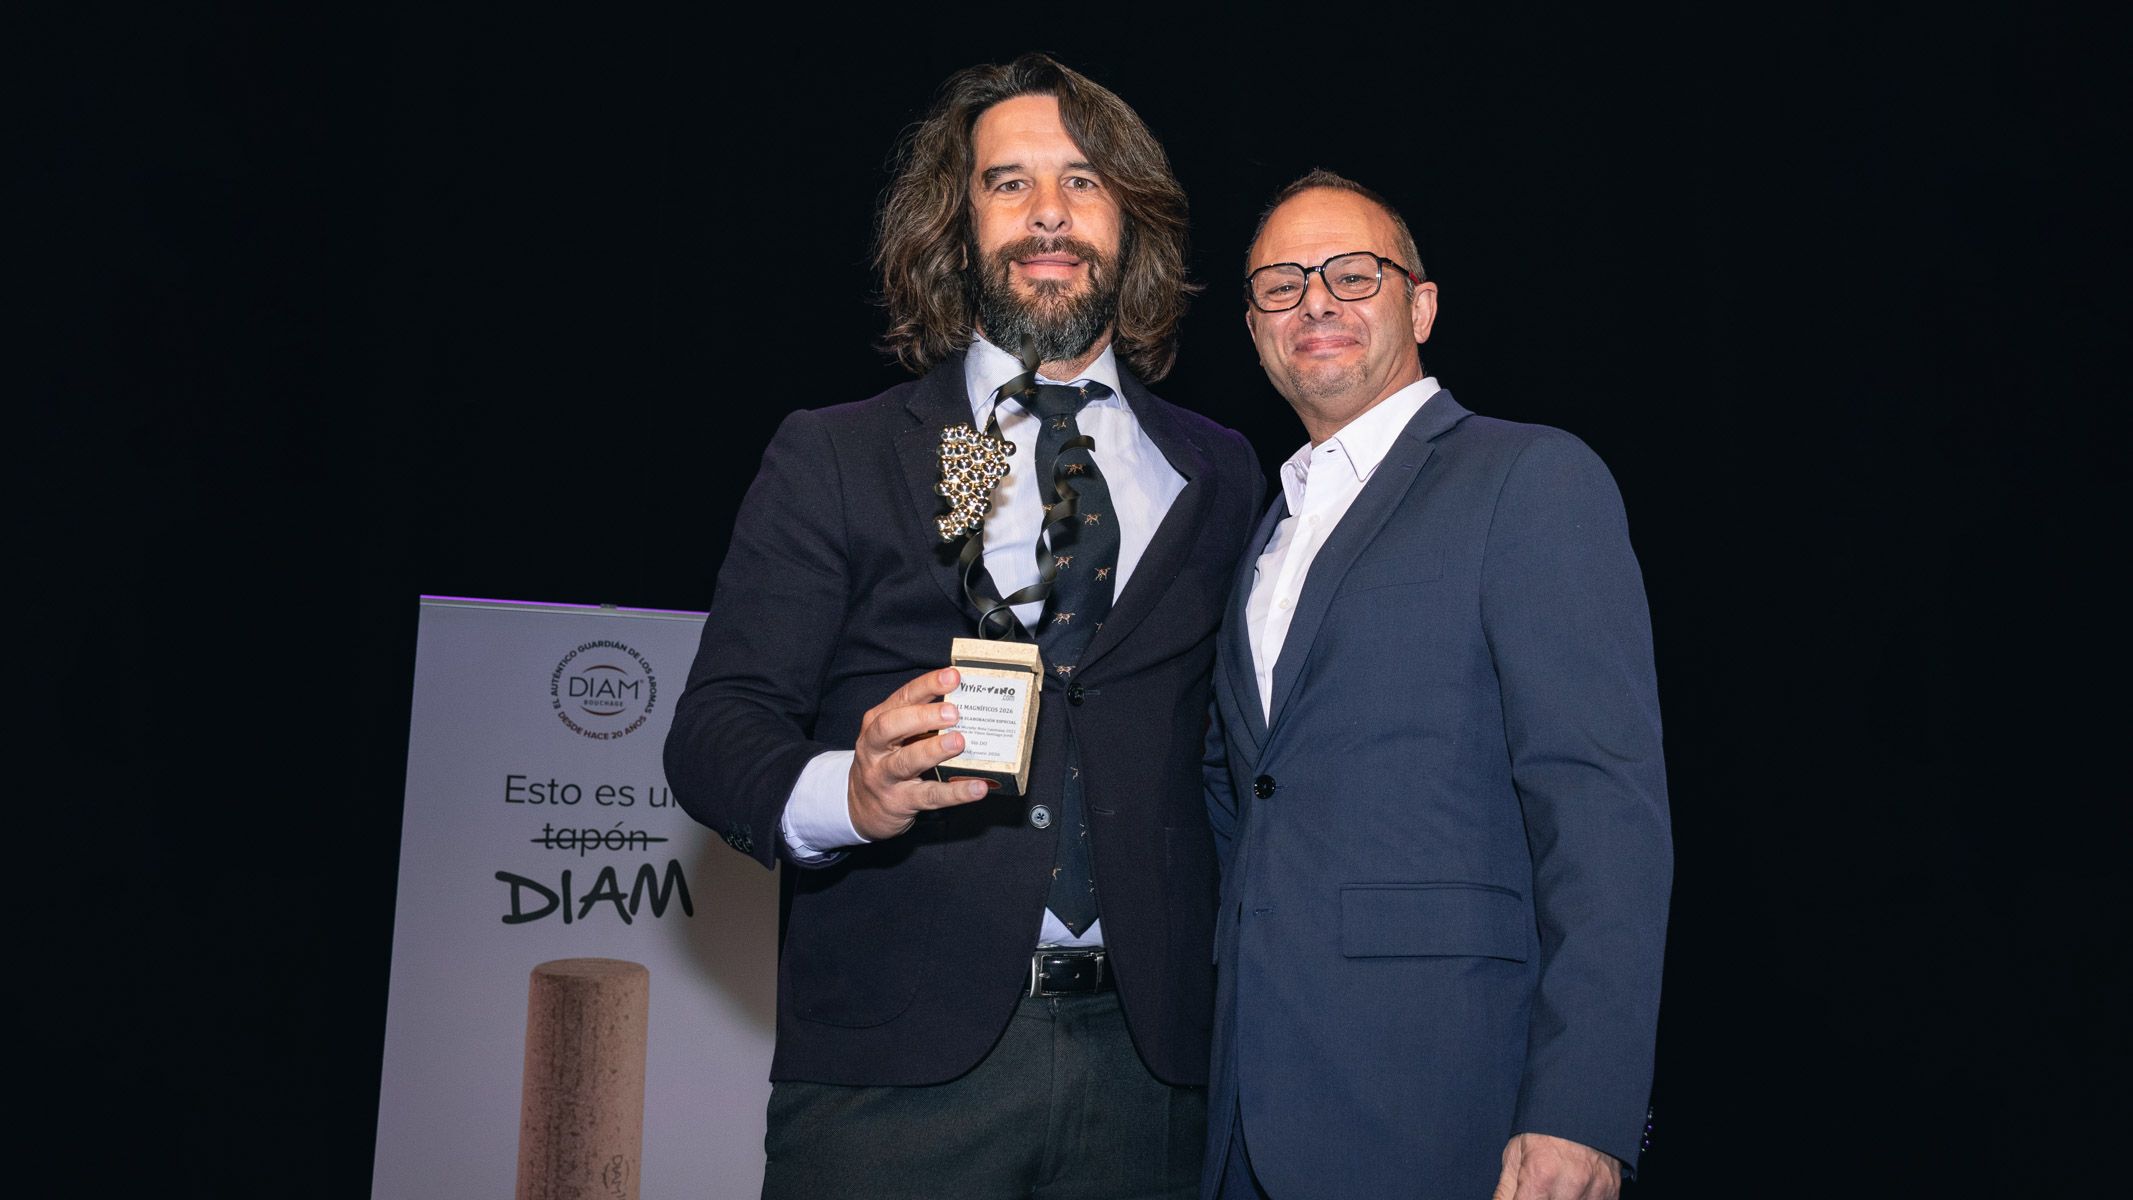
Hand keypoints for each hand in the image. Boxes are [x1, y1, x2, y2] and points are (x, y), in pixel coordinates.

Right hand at [846, 668, 991, 839]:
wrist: (862, 807)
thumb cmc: (886, 762)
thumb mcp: (892, 737)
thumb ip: (918, 721)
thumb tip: (963, 702)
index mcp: (876, 723)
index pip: (901, 699)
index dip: (927, 686)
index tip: (952, 676)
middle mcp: (874, 748)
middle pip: (891, 726)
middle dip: (922, 716)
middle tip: (953, 712)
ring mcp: (884, 777)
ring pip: (906, 761)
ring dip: (934, 750)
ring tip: (959, 742)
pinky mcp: (900, 802)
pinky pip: (929, 796)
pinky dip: (955, 792)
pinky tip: (978, 787)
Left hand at [1491, 1132, 1619, 1199]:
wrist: (1582, 1106)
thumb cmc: (1543, 1128)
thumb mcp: (1515, 1154)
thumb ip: (1505, 1191)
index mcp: (1540, 1176)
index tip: (1526, 1197)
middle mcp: (1570, 1186)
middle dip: (1542, 1199)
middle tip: (1541, 1189)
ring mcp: (1595, 1191)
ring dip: (1563, 1199)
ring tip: (1558, 1185)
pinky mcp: (1612, 1192)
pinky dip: (1583, 1199)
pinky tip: (1576, 1188)